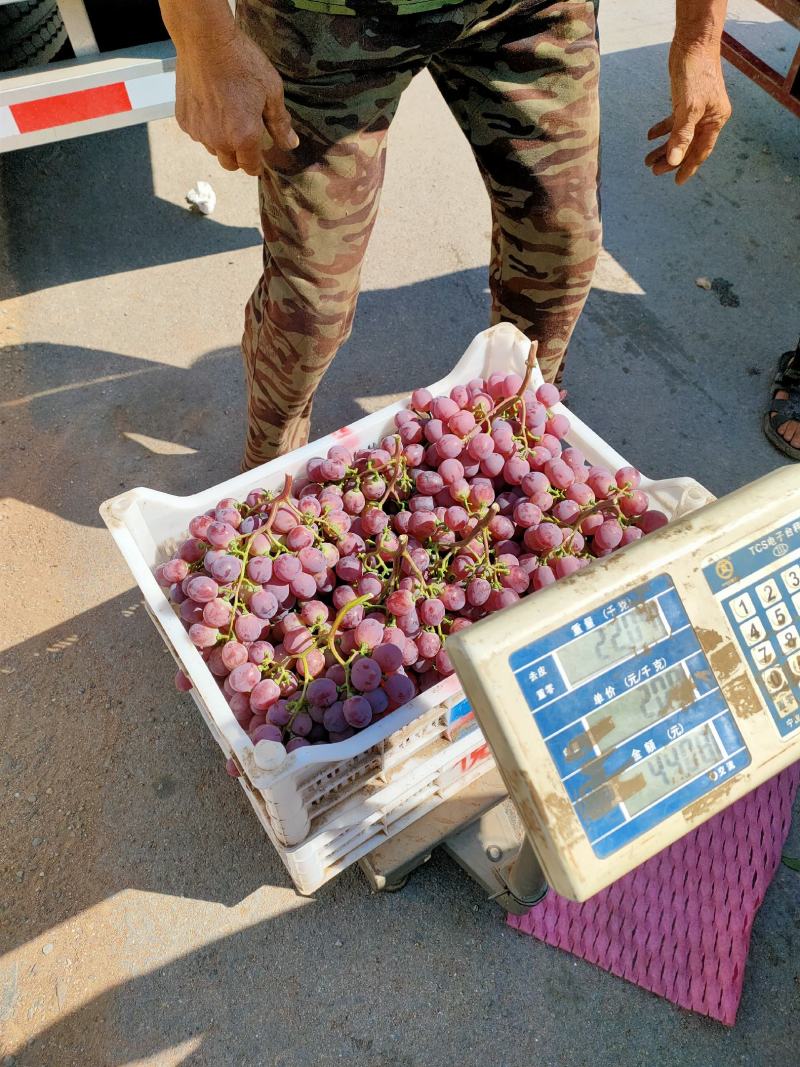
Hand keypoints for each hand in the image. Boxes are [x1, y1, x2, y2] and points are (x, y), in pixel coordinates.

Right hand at [174, 27, 297, 175]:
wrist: (204, 39)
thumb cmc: (241, 61)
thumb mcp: (271, 90)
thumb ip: (280, 123)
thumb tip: (291, 144)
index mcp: (244, 137)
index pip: (250, 167)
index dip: (256, 162)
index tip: (259, 153)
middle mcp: (219, 141)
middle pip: (230, 163)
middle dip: (239, 156)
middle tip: (244, 133)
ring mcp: (199, 132)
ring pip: (213, 149)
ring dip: (221, 141)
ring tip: (226, 115)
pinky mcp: (184, 120)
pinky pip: (197, 133)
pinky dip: (204, 126)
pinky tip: (210, 104)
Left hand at [645, 40, 730, 183]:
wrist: (694, 42)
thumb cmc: (696, 73)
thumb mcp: (688, 108)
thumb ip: (681, 135)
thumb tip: (674, 161)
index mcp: (715, 120)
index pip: (700, 151)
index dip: (688, 168)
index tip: (677, 183)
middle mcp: (708, 117)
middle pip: (688, 145)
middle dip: (671, 159)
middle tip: (653, 170)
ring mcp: (697, 109)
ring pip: (679, 134)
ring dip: (664, 147)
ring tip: (648, 159)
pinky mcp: (685, 100)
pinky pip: (674, 121)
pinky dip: (663, 129)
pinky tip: (650, 136)